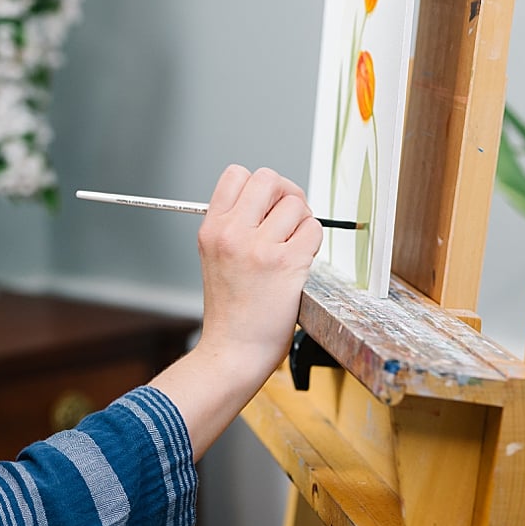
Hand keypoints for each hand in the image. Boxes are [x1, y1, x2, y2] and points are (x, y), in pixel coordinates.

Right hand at [147, 164, 321, 460]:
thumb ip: (233, 224)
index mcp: (212, 227)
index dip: (258, 186)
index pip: (237, 174)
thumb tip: (271, 198)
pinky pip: (313, 230)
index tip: (266, 205)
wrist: (232, 351)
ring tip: (293, 246)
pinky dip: (313, 241)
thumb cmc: (229, 309)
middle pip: (270, 179)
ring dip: (302, 221)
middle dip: (285, 194)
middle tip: (288, 218)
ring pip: (296, 204)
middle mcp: (232, 232)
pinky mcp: (286, 265)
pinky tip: (301, 260)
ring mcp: (260, 248)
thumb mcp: (213, 255)